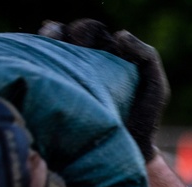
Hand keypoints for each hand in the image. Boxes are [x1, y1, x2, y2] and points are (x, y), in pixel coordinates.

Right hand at [40, 18, 168, 161]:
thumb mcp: (155, 86)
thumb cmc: (143, 120)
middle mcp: (85, 63)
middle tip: (72, 47)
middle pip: (68, 34)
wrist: (123, 150)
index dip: (86, 31)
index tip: (85, 44)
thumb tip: (119, 35)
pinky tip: (41, 54)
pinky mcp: (54, 89)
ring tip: (51, 44)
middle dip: (68, 35)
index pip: (89, 31)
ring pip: (51, 45)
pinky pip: (38, 63)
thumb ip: (146, 55)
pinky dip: (36, 52)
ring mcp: (68, 76)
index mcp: (107, 57)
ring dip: (49, 40)